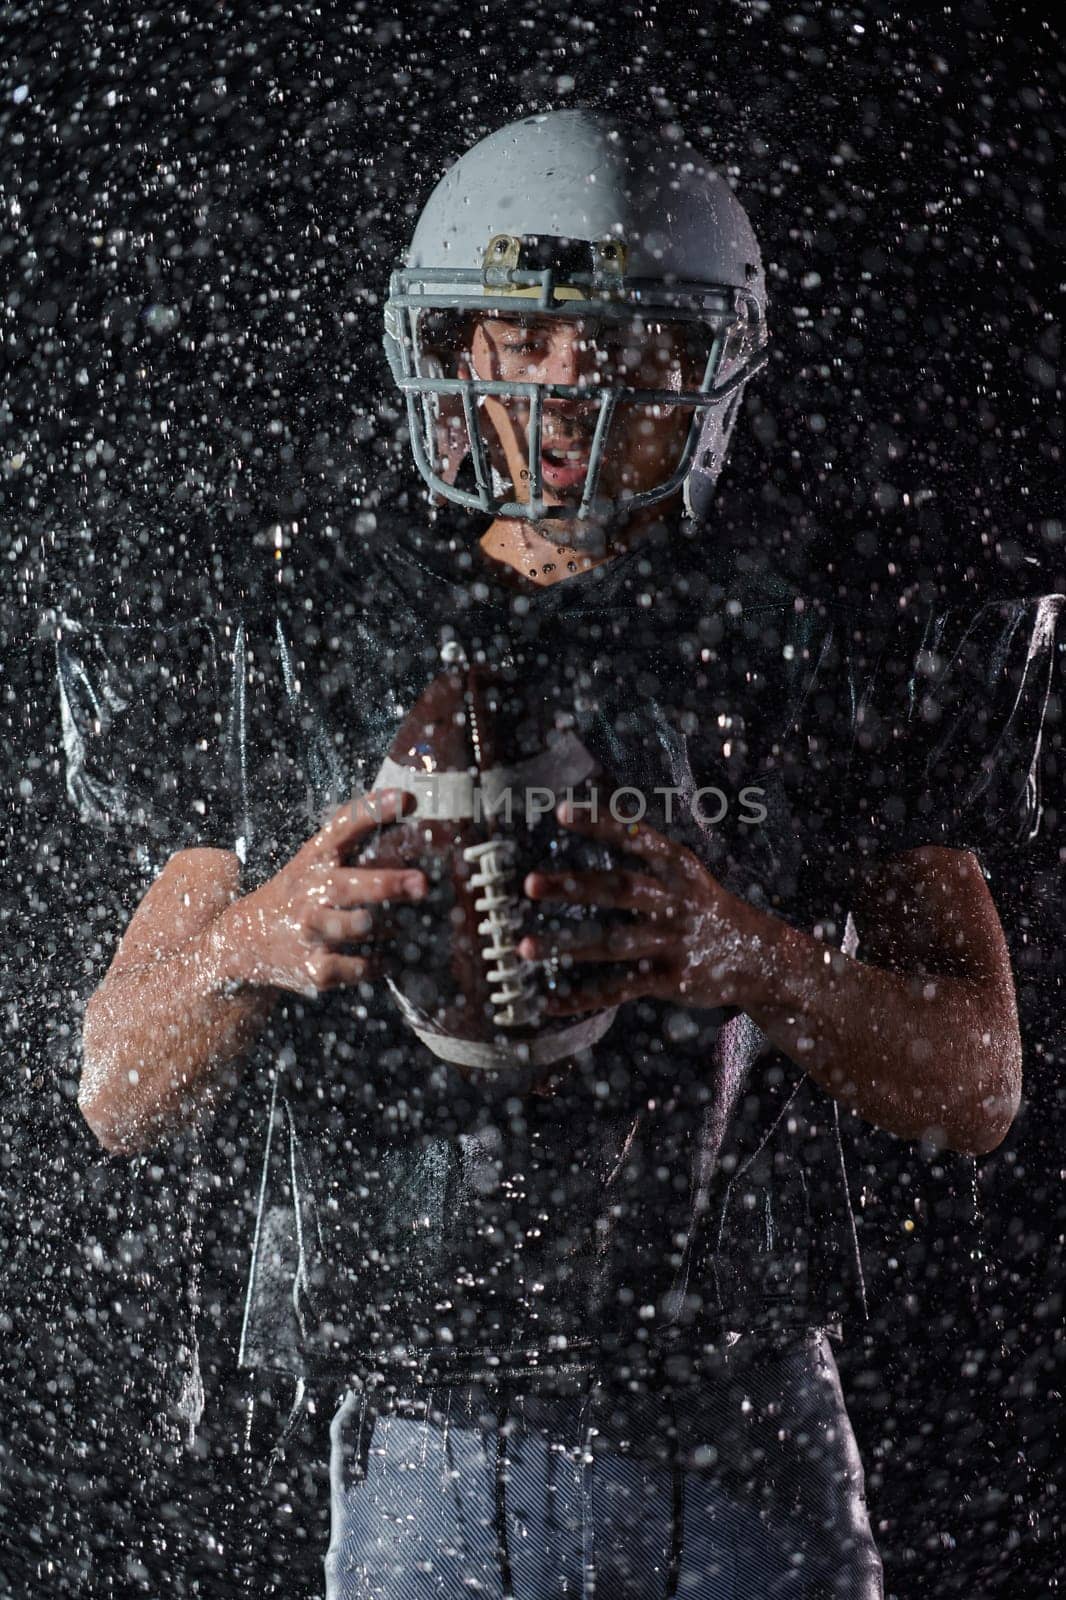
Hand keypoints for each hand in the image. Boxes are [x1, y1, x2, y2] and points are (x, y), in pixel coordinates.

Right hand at [224, 789, 426, 998]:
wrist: (244, 942)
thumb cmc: (301, 891)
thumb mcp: (317, 857)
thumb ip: (355, 830)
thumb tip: (408, 799)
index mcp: (316, 859)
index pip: (343, 827)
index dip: (374, 811)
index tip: (408, 799)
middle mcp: (310, 891)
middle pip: (347, 885)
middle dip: (386, 884)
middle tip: (421, 883)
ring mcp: (309, 930)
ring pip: (350, 927)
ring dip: (385, 927)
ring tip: (405, 926)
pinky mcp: (312, 968)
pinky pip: (352, 967)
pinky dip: (376, 964)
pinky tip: (390, 959)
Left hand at [518, 801, 754, 1015]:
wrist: (761, 959)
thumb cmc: (708, 910)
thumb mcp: (688, 876)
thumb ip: (647, 858)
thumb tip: (599, 826)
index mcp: (680, 869)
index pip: (637, 838)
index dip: (600, 823)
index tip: (560, 811)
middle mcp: (677, 902)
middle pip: (619, 889)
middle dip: (574, 886)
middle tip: (529, 884)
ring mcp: (674, 942)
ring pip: (612, 943)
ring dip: (566, 946)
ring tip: (524, 947)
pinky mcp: (672, 979)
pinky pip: (620, 989)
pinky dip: (584, 997)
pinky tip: (551, 1001)